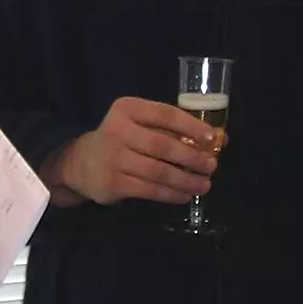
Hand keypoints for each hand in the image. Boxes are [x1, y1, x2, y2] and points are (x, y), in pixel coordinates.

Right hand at [39, 96, 220, 207]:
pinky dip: (171, 194)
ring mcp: (114, 158)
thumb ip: (175, 129)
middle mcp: (118, 130)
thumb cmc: (122, 139)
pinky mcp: (113, 183)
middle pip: (163, 145)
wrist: (82, 163)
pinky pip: (149, 190)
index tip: (212, 138)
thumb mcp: (141, 125)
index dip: (191, 126)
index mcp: (128, 109)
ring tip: (204, 185)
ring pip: (158, 171)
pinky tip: (185, 195)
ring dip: (186, 180)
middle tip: (212, 166)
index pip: (165, 114)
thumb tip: (220, 139)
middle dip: (192, 157)